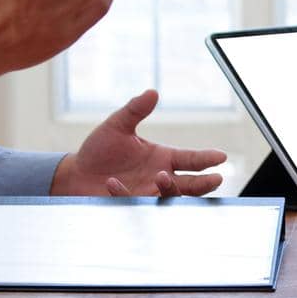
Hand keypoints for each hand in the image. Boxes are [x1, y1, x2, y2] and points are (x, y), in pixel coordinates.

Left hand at [52, 90, 227, 196]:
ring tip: (162, 176)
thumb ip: (135, 110)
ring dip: (170, 188)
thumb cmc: (99, 149)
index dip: (206, 158)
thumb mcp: (117, 125)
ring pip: (169, 197)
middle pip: (190, 184)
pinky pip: (134, 201)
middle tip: (216, 179)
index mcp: (162, 157)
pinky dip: (124, 193)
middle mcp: (159, 177)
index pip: (190, 159)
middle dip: (204, 183)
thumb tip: (152, 92)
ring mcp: (146, 194)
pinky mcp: (129, 206)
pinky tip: (113, 183)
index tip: (221, 157)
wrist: (75, 173)